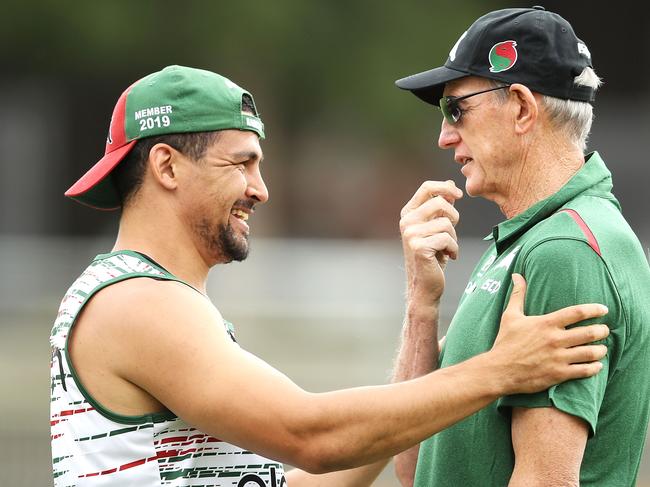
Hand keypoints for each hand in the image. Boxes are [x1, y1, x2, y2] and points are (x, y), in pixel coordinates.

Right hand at [399, 180, 462, 302]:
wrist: (425, 284)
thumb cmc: (432, 255)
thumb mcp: (437, 227)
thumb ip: (441, 207)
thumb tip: (449, 184)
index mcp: (409, 213)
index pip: (427, 187)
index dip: (445, 188)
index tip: (458, 195)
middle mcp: (407, 221)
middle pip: (440, 202)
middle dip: (453, 217)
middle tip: (451, 233)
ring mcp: (411, 234)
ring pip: (447, 223)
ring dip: (453, 238)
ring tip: (447, 249)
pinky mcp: (419, 247)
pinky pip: (447, 239)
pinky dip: (454, 249)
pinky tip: (449, 257)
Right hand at [492, 274, 608, 394]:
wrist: (499, 370)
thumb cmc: (505, 342)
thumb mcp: (510, 316)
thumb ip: (517, 295)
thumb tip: (517, 275)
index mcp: (546, 323)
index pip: (577, 312)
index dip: (594, 309)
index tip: (603, 309)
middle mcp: (554, 339)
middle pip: (588, 332)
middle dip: (602, 331)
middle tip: (604, 330)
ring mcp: (558, 357)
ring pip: (590, 352)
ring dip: (601, 350)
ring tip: (602, 348)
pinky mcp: (558, 374)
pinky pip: (584, 371)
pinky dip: (595, 368)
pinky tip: (597, 365)